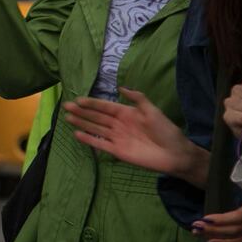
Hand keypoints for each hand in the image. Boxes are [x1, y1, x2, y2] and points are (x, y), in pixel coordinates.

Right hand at [64, 88, 202, 180]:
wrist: (175, 153)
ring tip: (67, 118)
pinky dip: (89, 140)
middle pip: (96, 117)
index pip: (105, 107)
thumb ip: (137, 98)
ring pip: (95, 129)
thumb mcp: (153, 110)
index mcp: (126, 113)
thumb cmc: (166, 130)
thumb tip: (121, 87)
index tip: (78, 99)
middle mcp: (119, 125)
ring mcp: (116, 138)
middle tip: (66, 106)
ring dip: (82, 123)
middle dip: (82, 112)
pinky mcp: (117, 151)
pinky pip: (100, 144)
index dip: (92, 103)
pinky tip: (77, 134)